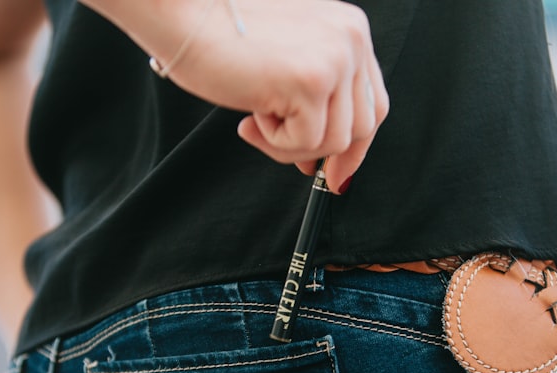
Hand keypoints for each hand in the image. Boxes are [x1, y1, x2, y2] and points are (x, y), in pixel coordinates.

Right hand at [87, 0, 389, 192]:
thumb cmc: (221, 36)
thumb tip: (323, 157)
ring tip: (256, 124)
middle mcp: (351, 39)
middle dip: (330, 156)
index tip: (336, 171)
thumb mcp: (286, 60)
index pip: (372, 101)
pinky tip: (250, 116)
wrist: (184, 16)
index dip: (356, 144)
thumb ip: (316, 95)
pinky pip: (306, 142)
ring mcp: (335, 59)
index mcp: (349, 30)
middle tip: (299, 167)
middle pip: (362, 125)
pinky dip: (274, 142)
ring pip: (335, 141)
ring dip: (291, 146)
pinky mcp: (311, 82)